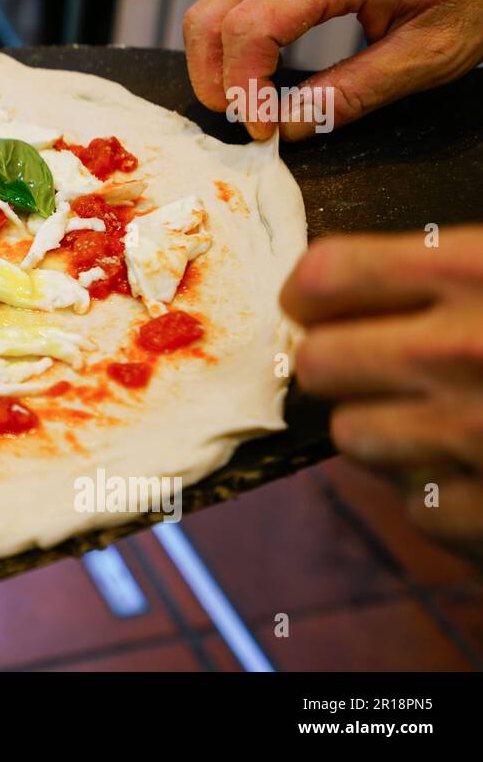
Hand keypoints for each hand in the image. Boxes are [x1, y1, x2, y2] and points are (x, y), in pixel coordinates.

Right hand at [183, 0, 482, 138]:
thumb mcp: (430, 54)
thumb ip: (356, 92)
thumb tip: (289, 126)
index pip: (252, 26)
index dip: (245, 86)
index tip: (265, 127)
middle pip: (212, 16)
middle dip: (215, 79)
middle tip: (247, 120)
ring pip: (210, 8)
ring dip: (215, 64)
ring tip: (249, 101)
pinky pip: (231, 1)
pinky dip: (229, 45)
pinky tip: (258, 73)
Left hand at [281, 227, 482, 547]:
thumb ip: (442, 272)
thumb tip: (331, 285)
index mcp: (476, 271)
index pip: (324, 276)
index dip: (311, 295)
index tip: (320, 306)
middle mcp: (463, 350)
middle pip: (316, 362)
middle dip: (340, 366)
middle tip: (384, 368)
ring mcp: (473, 436)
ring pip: (350, 435)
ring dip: (386, 431)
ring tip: (445, 419)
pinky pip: (414, 505)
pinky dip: (442, 494)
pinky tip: (482, 470)